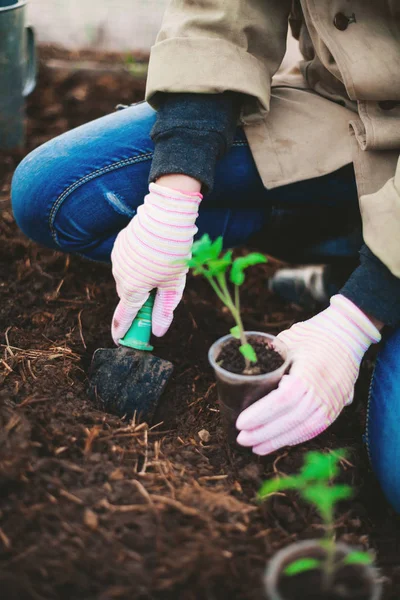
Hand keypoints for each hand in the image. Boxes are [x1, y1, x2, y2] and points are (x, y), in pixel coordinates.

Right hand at [111, 181, 201, 344]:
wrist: (166, 215)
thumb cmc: (173, 251)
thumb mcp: (173, 284)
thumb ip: (164, 309)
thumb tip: (158, 332)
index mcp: (132, 289)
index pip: (124, 317)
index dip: (123, 331)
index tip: (120, 341)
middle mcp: (119, 275)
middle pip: (128, 297)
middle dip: (138, 303)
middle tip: (155, 303)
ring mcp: (117, 259)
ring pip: (127, 278)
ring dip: (139, 282)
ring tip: (161, 270)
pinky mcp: (120, 245)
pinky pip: (126, 262)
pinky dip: (137, 266)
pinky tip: (152, 257)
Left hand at [236, 295, 380, 454]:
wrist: (347, 332)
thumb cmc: (312, 333)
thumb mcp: (287, 340)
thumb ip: (267, 357)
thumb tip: (241, 372)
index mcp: (310, 370)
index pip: (284, 398)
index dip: (262, 414)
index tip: (241, 422)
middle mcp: (324, 389)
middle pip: (292, 418)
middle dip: (265, 432)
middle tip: (241, 438)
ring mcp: (333, 400)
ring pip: (305, 428)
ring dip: (278, 440)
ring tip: (256, 447)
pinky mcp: (337, 406)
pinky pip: (316, 428)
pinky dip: (295, 437)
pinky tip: (278, 442)